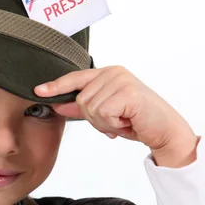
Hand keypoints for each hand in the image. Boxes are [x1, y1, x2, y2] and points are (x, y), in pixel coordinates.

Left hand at [34, 66, 198, 167]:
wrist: (165, 131)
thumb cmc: (137, 121)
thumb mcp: (105, 114)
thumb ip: (83, 108)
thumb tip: (58, 104)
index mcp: (108, 73)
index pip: (75, 78)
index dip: (56, 86)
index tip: (38, 91)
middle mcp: (114, 72)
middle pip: (81, 100)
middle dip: (95, 119)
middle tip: (116, 121)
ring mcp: (121, 80)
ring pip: (90, 109)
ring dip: (104, 123)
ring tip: (123, 121)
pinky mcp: (128, 93)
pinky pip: (103, 114)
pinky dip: (112, 124)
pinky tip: (127, 122)